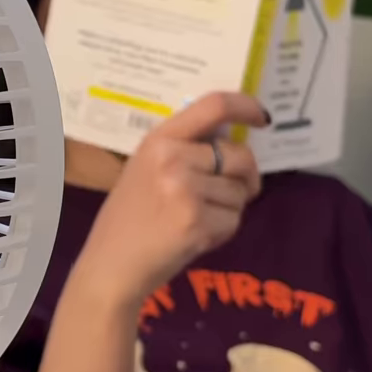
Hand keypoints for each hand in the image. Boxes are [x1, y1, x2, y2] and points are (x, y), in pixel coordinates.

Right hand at [72, 92, 266, 312]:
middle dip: (246, 177)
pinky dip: (223, 231)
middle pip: (240, 156)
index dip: (246, 106)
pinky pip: (234, 220)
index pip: (214, 106)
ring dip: (229, 209)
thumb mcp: (145, 168)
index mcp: (158, 140)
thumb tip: (231, 142)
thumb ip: (183, 150)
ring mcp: (186, 191)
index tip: (262, 118)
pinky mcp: (198, 223)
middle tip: (233, 192)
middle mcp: (173, 159)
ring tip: (195, 219)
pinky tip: (195, 237)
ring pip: (241, 192)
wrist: (110, 266)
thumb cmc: (127, 218)